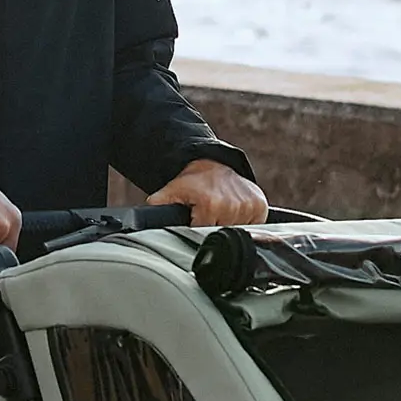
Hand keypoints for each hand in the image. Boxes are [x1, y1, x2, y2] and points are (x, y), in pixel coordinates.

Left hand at [147, 158, 267, 226]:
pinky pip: (252, 226)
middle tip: (207, 215)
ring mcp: (248, 206)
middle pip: (221, 236)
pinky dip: (243, 222)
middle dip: (212, 229)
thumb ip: (157, 208)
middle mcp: (232, 206)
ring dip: (228, 226)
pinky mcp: (259, 206)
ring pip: (237, 233)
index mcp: (211, 205)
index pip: (203, 236)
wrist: (212, 164)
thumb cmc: (192, 182)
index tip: (196, 222)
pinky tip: (233, 212)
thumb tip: (141, 222)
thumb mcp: (170, 193)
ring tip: (219, 212)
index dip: (197, 232)